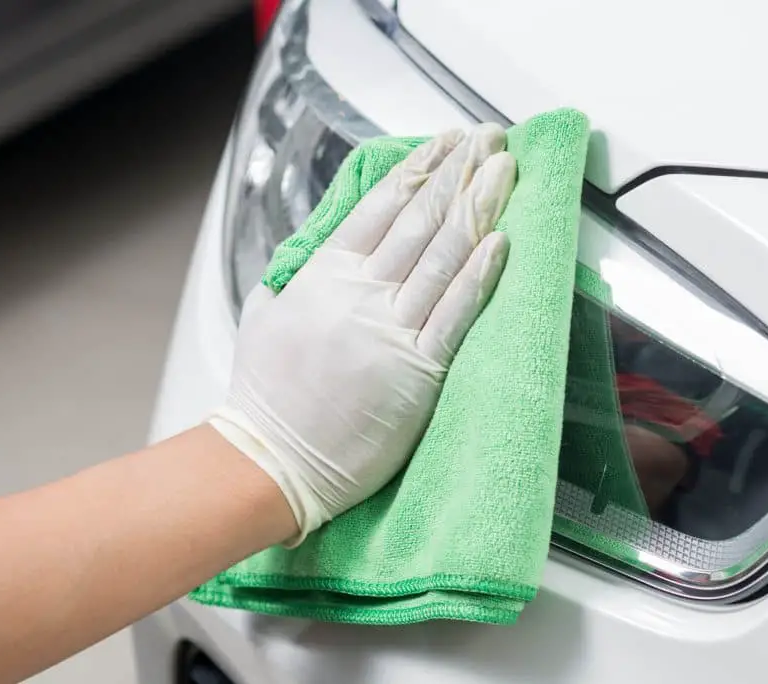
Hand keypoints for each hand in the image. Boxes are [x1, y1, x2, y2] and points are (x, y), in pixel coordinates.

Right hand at [211, 124, 515, 542]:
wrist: (274, 462)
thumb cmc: (267, 397)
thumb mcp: (265, 317)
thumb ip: (296, 279)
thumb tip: (317, 256)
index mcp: (323, 276)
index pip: (379, 207)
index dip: (417, 169)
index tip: (444, 142)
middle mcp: (359, 295)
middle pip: (418, 221)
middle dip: (456, 173)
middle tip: (487, 139)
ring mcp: (390, 332)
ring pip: (441, 257)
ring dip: (477, 208)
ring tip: (503, 170)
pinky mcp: (418, 373)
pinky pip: (455, 315)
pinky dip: (479, 276)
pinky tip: (501, 242)